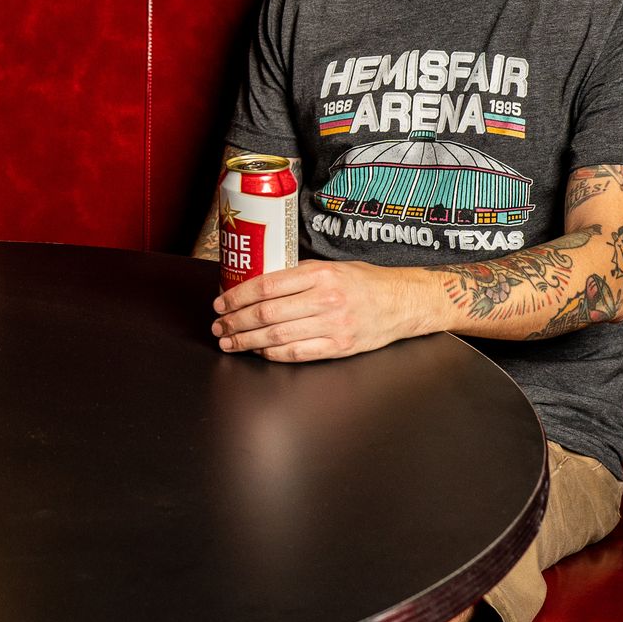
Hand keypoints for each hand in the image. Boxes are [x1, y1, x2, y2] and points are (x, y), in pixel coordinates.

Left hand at [210, 260, 426, 361]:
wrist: (403, 302)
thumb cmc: (365, 282)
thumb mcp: (331, 266)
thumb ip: (298, 274)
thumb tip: (258, 282)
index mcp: (320, 274)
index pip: (267, 285)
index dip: (238, 296)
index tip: (221, 302)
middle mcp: (326, 300)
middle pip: (267, 313)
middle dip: (236, 321)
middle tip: (219, 325)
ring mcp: (333, 326)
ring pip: (278, 336)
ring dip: (247, 341)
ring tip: (229, 342)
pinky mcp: (339, 348)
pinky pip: (297, 354)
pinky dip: (272, 354)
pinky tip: (258, 352)